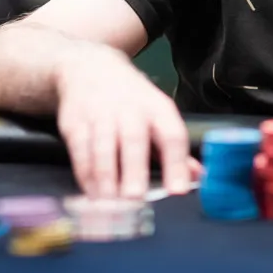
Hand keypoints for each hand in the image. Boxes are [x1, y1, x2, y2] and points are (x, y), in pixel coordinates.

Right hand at [56, 51, 199, 199]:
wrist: (89, 69)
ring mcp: (100, 114)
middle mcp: (130, 110)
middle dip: (134, 170)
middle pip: (134, 140)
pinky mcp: (75, 122)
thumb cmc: (131, 99)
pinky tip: (92, 193)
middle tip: (135, 198)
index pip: (172, 136)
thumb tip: (196, 177)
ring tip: (111, 203)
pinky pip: (80, 151)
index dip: (177, 163)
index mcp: (157, 109)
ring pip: (103, 148)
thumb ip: (175, 150)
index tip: (178, 190)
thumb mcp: (158, 115)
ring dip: (107, 178)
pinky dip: (86, 175)